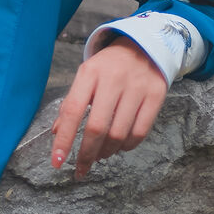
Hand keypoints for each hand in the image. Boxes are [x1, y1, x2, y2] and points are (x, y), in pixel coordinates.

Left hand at [50, 36, 168, 177]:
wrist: (143, 46)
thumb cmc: (108, 67)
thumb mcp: (85, 77)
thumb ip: (71, 104)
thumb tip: (56, 133)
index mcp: (89, 73)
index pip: (72, 111)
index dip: (64, 139)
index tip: (57, 161)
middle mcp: (113, 79)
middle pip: (97, 127)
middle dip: (86, 154)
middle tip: (81, 168)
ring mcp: (137, 87)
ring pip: (119, 134)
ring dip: (106, 152)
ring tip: (99, 155)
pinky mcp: (156, 95)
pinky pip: (140, 132)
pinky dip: (127, 146)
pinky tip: (119, 147)